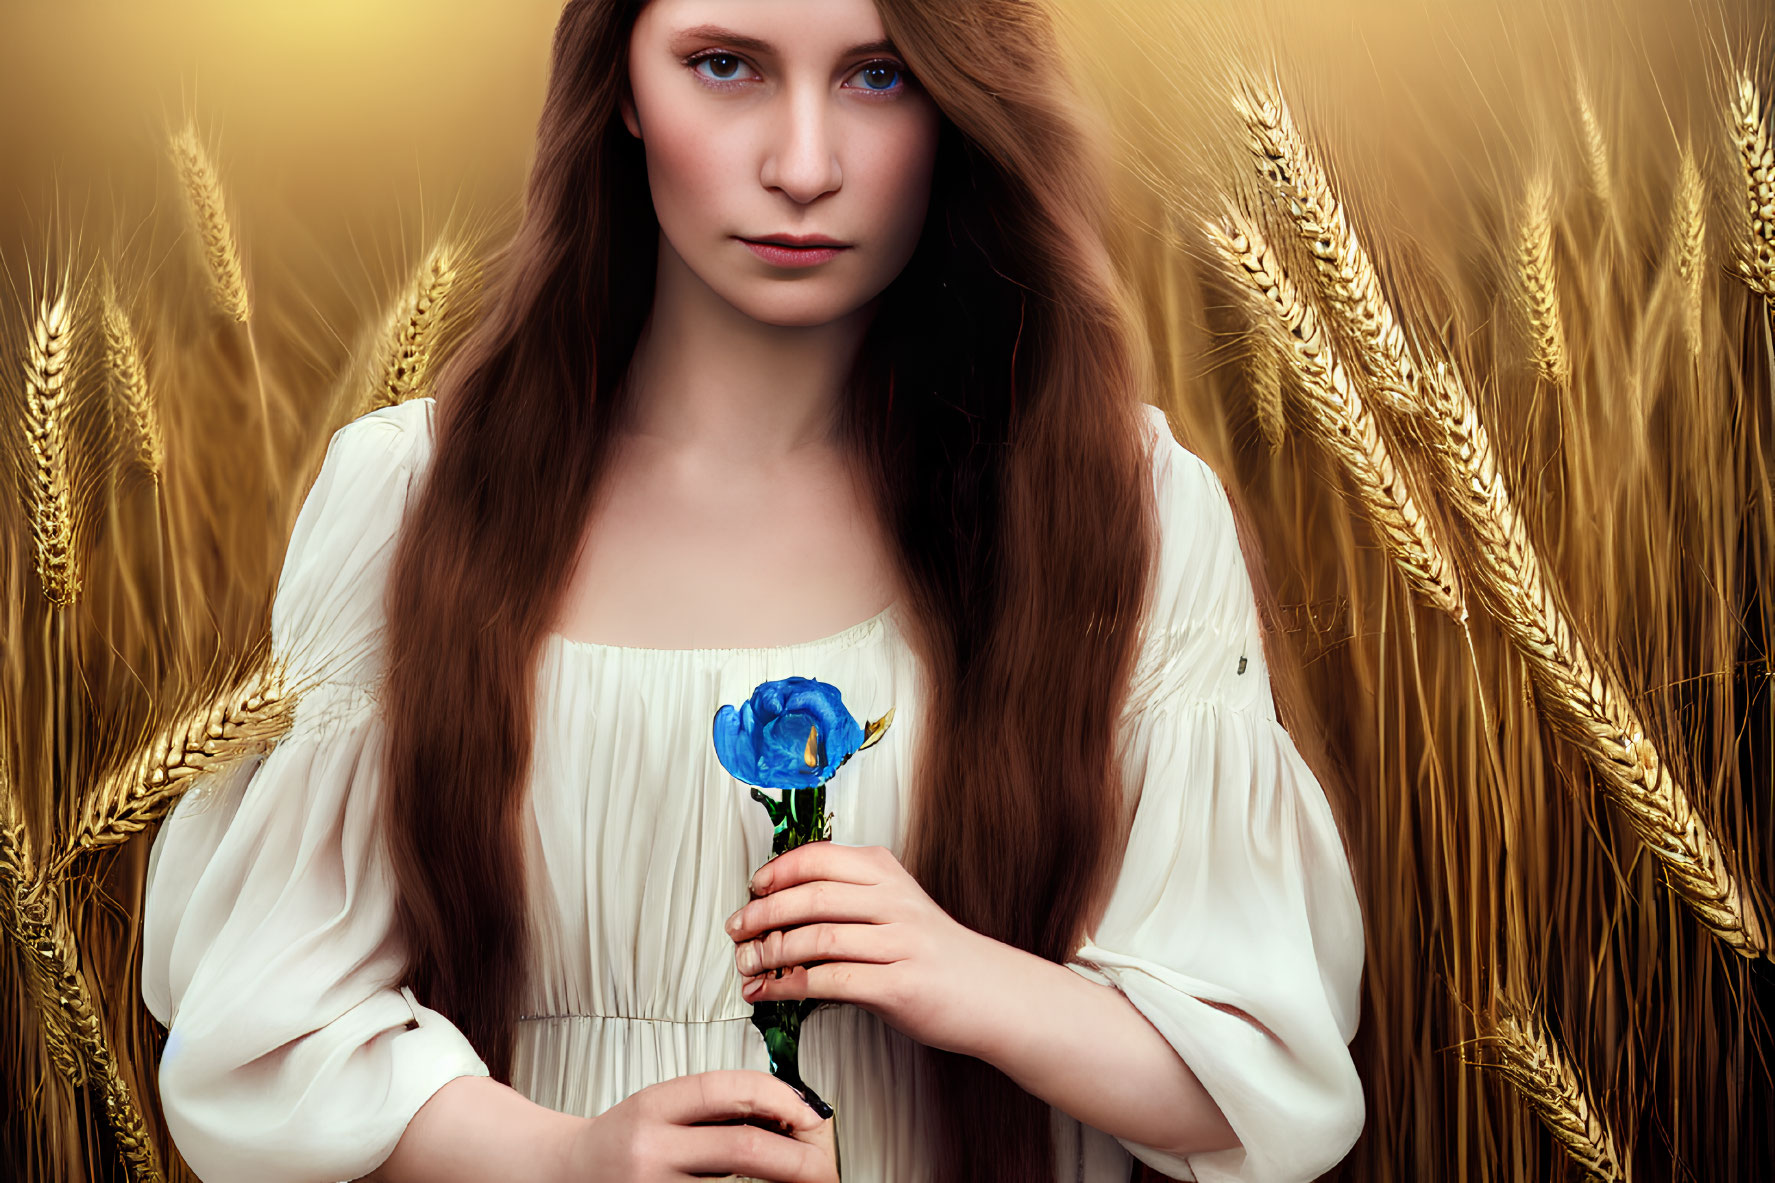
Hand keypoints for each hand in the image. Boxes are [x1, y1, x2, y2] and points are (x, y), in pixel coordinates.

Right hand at [559, 1068, 836, 1181]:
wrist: (563, 1175)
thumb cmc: (622, 1140)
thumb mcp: (660, 1106)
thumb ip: (713, 1106)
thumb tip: (790, 1114)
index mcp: (652, 1106)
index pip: (727, 1090)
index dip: (779, 1098)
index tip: (810, 1113)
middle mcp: (649, 1149)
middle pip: (743, 1149)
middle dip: (798, 1160)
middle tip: (826, 1167)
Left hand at [724, 841, 999, 1055]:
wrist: (991, 991)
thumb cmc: (934, 952)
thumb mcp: (896, 906)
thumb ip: (850, 897)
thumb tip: (781, 903)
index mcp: (888, 874)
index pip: (820, 858)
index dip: (777, 872)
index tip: (753, 888)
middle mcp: (893, 902)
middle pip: (812, 896)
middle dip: (763, 913)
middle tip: (737, 929)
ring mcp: (899, 943)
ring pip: (818, 938)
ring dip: (771, 953)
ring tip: (747, 965)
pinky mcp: (899, 986)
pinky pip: (832, 982)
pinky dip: (790, 987)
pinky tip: (770, 992)